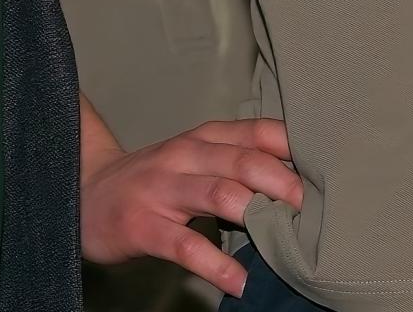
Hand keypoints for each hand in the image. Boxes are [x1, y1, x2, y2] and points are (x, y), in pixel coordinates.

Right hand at [81, 118, 302, 298]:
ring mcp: (163, 189)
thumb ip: (239, 163)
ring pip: (218, 193)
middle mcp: (185, 156)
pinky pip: (185, 246)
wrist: (87, 193)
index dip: (293, 149)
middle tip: (313, 207)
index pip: (256, 132)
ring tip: (285, 239)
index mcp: (204, 138)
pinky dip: (215, 265)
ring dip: (255, 213)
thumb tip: (299, 183)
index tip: (326, 170)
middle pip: (243, 160)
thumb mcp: (196, 159)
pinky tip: (237, 280)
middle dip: (283, 182)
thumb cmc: (156, 179)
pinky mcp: (144, 226)